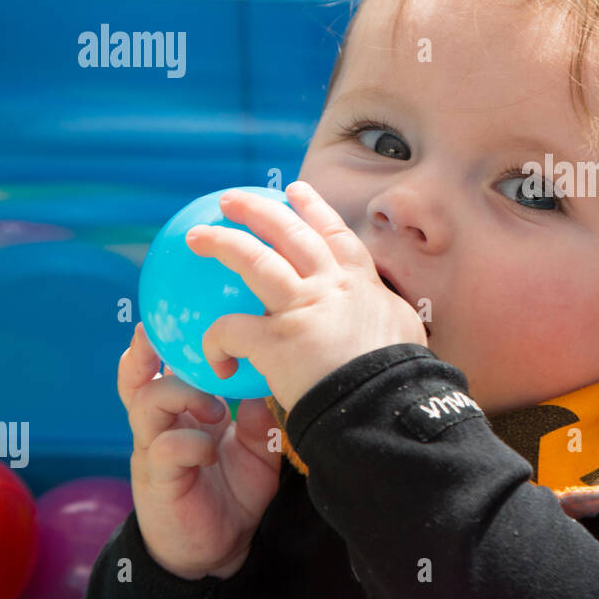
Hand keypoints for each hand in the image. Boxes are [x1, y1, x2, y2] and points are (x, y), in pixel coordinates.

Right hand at [119, 323, 280, 580]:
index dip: (163, 342)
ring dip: (181, 395)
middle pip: (140, 379)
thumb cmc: (234, 494)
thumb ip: (260, 418)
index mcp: (184, 414)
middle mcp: (163, 426)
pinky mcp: (158, 480)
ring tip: (214, 408)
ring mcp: (155, 452)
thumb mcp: (258, 450)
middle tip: (165, 337)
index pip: (165, 369)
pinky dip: (190, 441)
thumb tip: (267, 385)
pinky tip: (210, 449)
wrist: (219, 551)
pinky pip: (165, 448)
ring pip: (147, 404)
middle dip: (149, 353)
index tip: (175, 312)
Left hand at [184, 180, 427, 415]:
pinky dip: (216, 341)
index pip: (335, 236)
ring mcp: (303, 307)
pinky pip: (231, 329)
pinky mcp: (276, 340)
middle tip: (231, 200)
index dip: (314, 209)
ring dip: (223, 243)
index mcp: (362, 284)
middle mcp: (331, 285)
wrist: (387, 407)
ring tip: (197, 236)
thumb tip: (380, 315)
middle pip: (289, 234)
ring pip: (254, 260)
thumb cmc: (398, 379)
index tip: (296, 191)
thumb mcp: (401, 331)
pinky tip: (214, 357)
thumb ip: (381, 315)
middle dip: (258, 210)